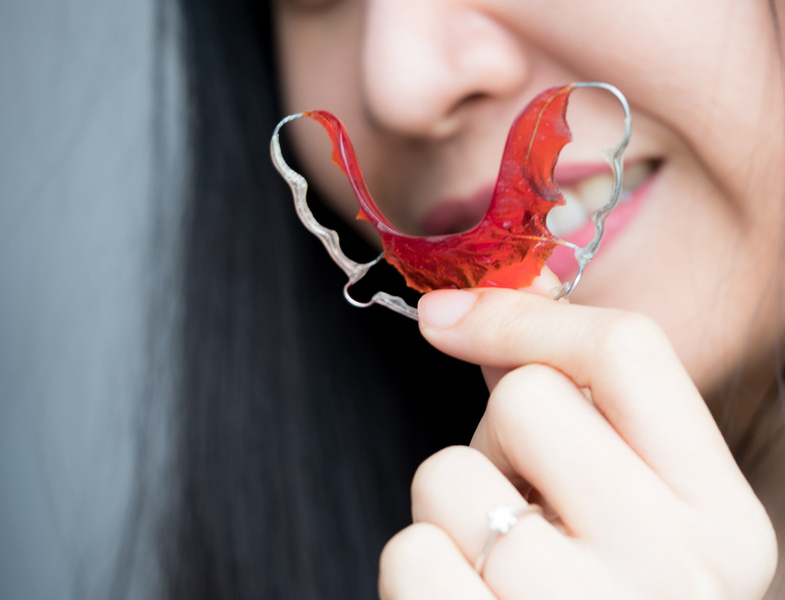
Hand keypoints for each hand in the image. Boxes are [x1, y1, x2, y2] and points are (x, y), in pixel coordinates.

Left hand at [379, 283, 775, 598]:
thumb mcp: (632, 521)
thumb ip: (576, 421)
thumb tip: (470, 319)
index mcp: (723, 522)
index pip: (630, 351)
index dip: (526, 318)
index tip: (449, 320)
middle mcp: (674, 571)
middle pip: (525, 399)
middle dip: (495, 440)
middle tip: (521, 506)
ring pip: (448, 473)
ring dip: (451, 512)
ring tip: (496, 570)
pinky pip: (408, 551)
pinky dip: (418, 570)